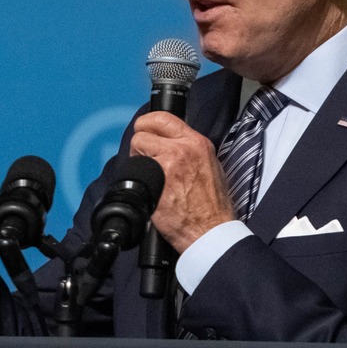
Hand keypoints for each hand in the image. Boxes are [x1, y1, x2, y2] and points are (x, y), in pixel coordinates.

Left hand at [128, 113, 235, 249]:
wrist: (211, 230)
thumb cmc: (212, 206)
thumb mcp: (210, 166)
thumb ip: (191, 151)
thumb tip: (172, 144)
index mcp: (197, 143)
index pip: (163, 117)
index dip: (147, 123)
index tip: (144, 131)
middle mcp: (183, 149)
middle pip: (144, 130)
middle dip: (140, 144)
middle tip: (145, 160)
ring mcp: (169, 163)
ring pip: (136, 148)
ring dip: (137, 162)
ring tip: (151, 178)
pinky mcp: (156, 180)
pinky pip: (134, 171)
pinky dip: (137, 180)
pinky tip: (150, 191)